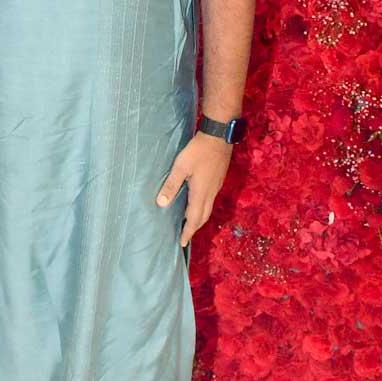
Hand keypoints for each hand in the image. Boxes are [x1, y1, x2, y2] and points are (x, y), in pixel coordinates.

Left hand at [155, 132, 231, 248]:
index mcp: (200, 193)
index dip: (188, 232)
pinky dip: (203, 208)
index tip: (182, 243)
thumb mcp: (181, 166)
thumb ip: (171, 185)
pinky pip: (210, 200)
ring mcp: (216, 186)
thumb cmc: (198, 150)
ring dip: (199, 219)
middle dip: (194, 228)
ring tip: (190, 223)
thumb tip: (162, 203)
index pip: (194, 219)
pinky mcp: (218, 179)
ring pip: (208, 209)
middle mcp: (210, 193)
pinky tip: (197, 203)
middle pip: (203, 217)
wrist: (219, 136)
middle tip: (185, 236)